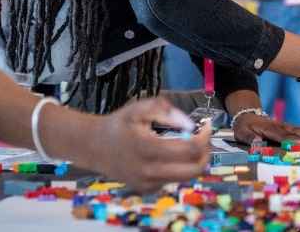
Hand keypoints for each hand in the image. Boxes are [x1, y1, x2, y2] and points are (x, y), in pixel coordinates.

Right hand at [85, 97, 210, 191]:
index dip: (204, 138)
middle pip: (194, 170)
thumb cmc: (118, 124)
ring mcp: (148, 184)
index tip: (205, 126)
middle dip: (206, 153)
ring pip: (186, 177)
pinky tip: (171, 154)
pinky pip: (173, 179)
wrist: (94, 147)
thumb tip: (189, 123)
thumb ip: (164, 110)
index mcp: (147, 149)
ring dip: (196, 161)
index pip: (189, 150)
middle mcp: (149, 171)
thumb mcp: (138, 109)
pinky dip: (180, 167)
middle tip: (204, 138)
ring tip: (192, 144)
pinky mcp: (147, 189)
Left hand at [232, 112, 299, 143]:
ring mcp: (283, 125)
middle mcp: (279, 126)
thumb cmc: (244, 127)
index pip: (283, 136)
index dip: (294, 140)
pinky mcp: (285, 127)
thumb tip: (258, 142)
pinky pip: (297, 129)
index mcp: (269, 129)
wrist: (246, 115)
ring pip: (298, 130)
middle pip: (294, 132)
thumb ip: (250, 137)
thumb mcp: (242, 132)